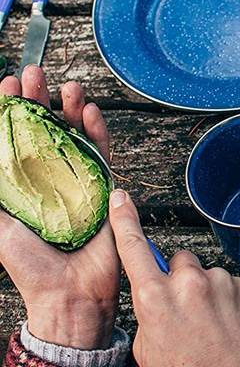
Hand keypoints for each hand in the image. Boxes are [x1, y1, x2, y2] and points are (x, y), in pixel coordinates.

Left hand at [0, 66, 117, 348]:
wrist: (68, 292)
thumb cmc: (28, 265)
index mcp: (20, 183)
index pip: (14, 137)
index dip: (10, 111)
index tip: (6, 86)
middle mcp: (48, 176)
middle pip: (44, 129)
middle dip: (39, 99)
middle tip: (34, 74)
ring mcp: (77, 180)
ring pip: (75, 135)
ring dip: (70, 108)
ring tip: (66, 86)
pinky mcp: (103, 187)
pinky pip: (102, 153)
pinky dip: (97, 130)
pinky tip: (89, 112)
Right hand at [110, 190, 239, 366]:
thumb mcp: (148, 352)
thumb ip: (150, 311)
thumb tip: (157, 294)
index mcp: (154, 298)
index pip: (134, 248)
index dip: (125, 220)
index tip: (121, 198)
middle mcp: (188, 282)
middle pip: (177, 261)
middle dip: (178, 279)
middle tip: (184, 314)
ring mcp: (220, 282)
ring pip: (204, 274)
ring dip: (205, 292)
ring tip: (210, 328)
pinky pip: (227, 283)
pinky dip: (225, 298)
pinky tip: (227, 326)